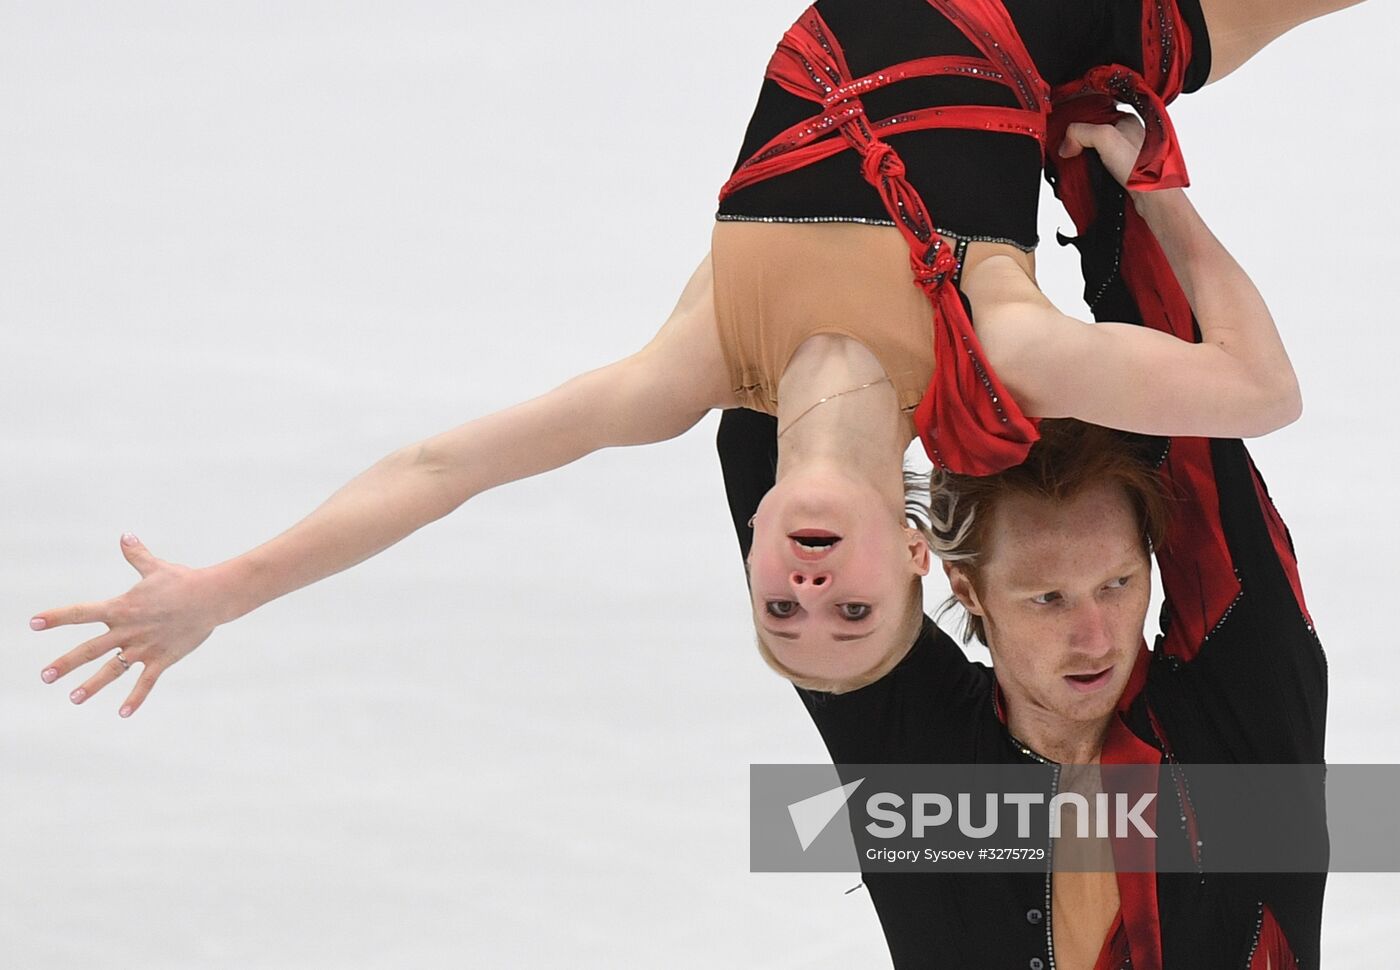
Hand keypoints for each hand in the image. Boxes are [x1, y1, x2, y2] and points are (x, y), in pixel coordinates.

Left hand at [31, 534, 220, 716]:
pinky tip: (122, 713)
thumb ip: (136, 554)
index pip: (81, 613)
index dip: (56, 617)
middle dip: (65, 663)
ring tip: (73, 698)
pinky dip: (135, 698)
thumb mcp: (156, 567)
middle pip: (89, 649)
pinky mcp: (161, 659)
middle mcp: (127, 630)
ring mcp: (144, 648)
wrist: (211, 597)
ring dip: (91, 685)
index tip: (34, 623)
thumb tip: (125, 536)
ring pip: (111, 670)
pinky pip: (145, 682)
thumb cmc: (183, 580)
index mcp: (121, 608)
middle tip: (45, 676)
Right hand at [1057, 115, 1146, 190]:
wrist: (1152, 198)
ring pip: (1093, 152)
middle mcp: (1125, 136)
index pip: (1092, 115)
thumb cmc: (1141, 168)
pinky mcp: (1119, 172)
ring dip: (1082, 160)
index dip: (1077, 125)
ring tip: (1078, 166)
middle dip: (1077, 143)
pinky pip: (1097, 168)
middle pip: (1090, 134)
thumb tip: (1065, 144)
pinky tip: (1087, 176)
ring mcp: (1122, 155)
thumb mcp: (1105, 137)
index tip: (1066, 136)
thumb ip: (1080, 132)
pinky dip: (1089, 172)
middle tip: (1070, 152)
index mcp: (1125, 120)